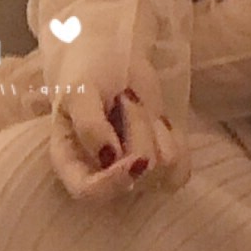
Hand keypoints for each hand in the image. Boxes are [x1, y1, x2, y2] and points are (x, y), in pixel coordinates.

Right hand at [50, 71, 184, 201]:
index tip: (135, 157)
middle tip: (125, 97)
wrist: (110, 58)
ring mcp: (132, 172)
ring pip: (163, 166)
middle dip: (138, 131)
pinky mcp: (159, 165)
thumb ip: (88, 124)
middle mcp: (100, 174)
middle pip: (136, 175)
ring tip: (136, 105)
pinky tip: (157, 121)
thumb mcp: (78, 91)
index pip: (89, 192)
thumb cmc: (85, 73)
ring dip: (154, 128)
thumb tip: (108, 157)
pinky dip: (175, 140)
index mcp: (69, 162)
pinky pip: (180, 169)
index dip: (113, 182)